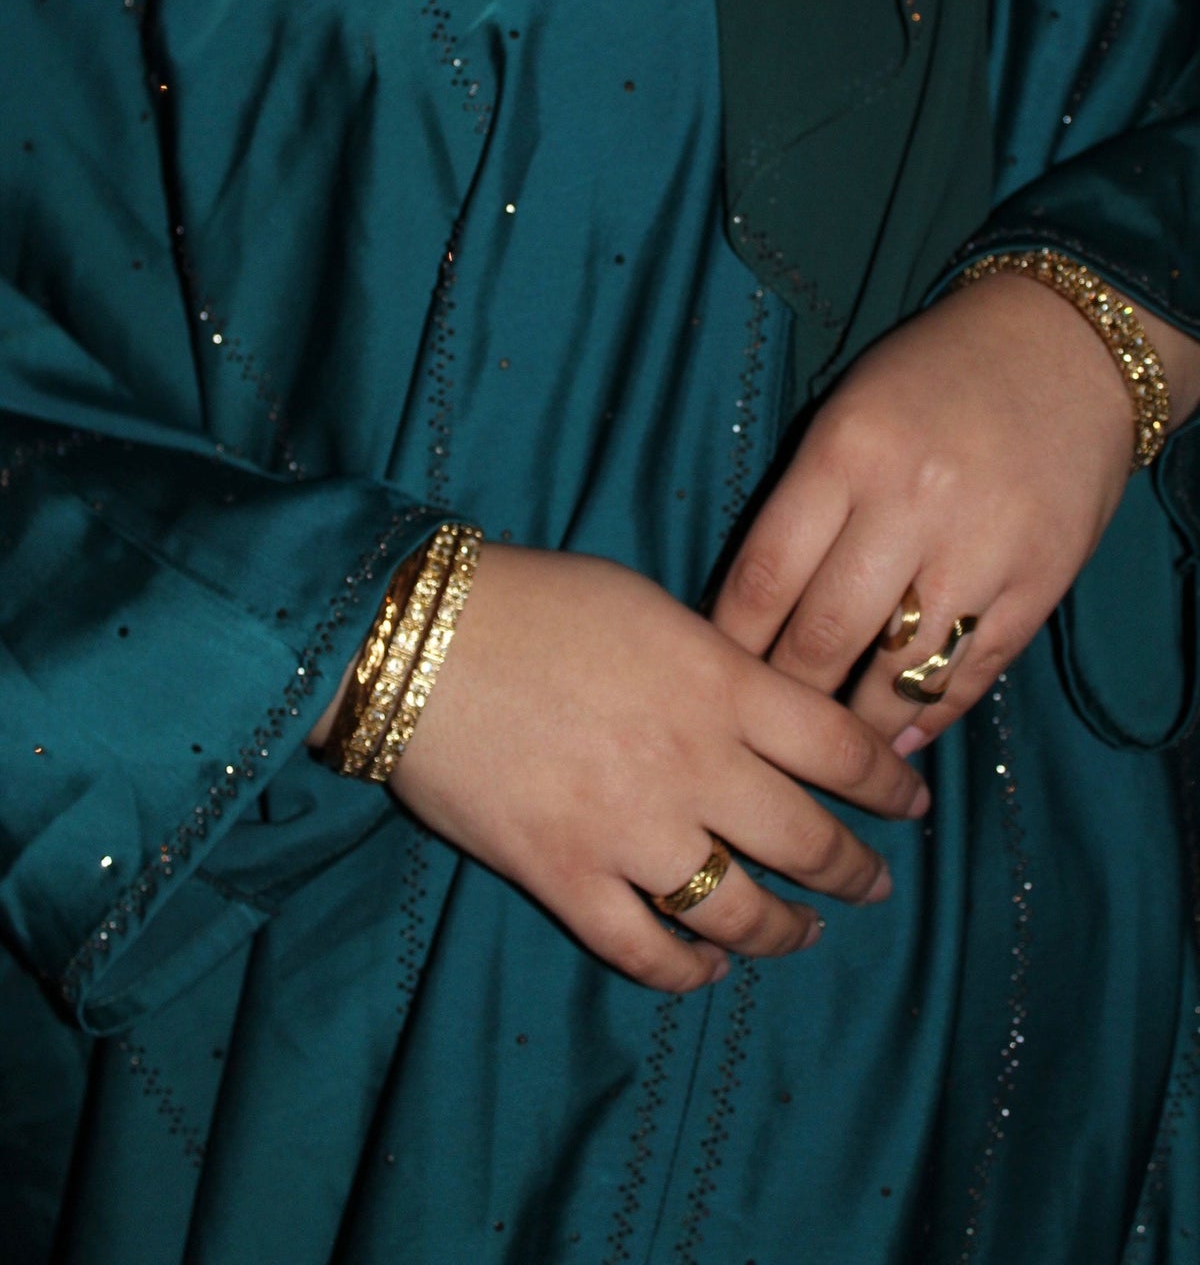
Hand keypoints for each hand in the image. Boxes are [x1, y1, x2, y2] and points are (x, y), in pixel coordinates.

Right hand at [382, 544, 929, 993]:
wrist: (419, 638)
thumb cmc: (537, 600)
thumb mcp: (649, 603)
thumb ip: (715, 660)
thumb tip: (753, 704)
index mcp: (722, 685)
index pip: (842, 749)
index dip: (891, 786)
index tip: (912, 806)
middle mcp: (695, 765)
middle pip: (806, 841)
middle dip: (854, 871)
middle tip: (872, 885)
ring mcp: (630, 830)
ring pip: (737, 909)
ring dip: (783, 931)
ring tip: (800, 935)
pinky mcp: (565, 875)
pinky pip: (643, 948)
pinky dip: (685, 969)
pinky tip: (706, 966)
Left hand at [711, 273, 1156, 750]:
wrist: (1067, 348)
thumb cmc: (935, 376)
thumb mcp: (849, 410)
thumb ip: (805, 501)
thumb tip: (755, 611)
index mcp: (847, 452)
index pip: (766, 574)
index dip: (732, 641)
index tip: (715, 676)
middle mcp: (911, 504)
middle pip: (824, 636)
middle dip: (786, 694)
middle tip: (763, 728)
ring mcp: (981, 550)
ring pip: (897, 674)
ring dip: (855, 727)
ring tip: (827, 749)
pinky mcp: (1040, 584)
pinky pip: (971, 674)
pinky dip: (929, 717)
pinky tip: (898, 740)